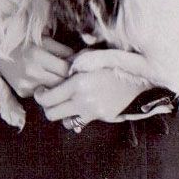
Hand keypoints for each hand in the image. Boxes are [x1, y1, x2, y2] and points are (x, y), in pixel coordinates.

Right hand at [0, 36, 72, 97]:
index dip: (73, 67)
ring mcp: (25, 84)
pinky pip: (41, 92)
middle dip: (67, 78)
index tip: (76, 65)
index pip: (65, 69)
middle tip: (71, 73)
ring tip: (59, 76)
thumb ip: (61, 50)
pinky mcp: (21, 92)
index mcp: (37, 55)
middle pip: (60, 83)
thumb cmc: (24, 41)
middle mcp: (31, 72)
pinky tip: (44, 79)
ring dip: (57, 84)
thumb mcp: (44, 39)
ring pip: (52, 90)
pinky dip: (45, 87)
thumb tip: (77, 60)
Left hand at [34, 68, 150, 128]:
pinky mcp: (100, 117)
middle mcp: (83, 101)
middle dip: (46, 106)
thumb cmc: (113, 62)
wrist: (138, 77)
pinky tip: (79, 105)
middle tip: (47, 97)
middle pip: (51, 114)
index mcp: (78, 84)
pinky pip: (80, 122)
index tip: (40, 90)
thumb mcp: (91, 56)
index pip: (48, 98)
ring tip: (64, 102)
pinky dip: (76, 116)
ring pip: (64, 121)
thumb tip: (60, 67)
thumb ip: (73, 62)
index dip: (39, 95)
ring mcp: (92, 112)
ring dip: (61, 113)